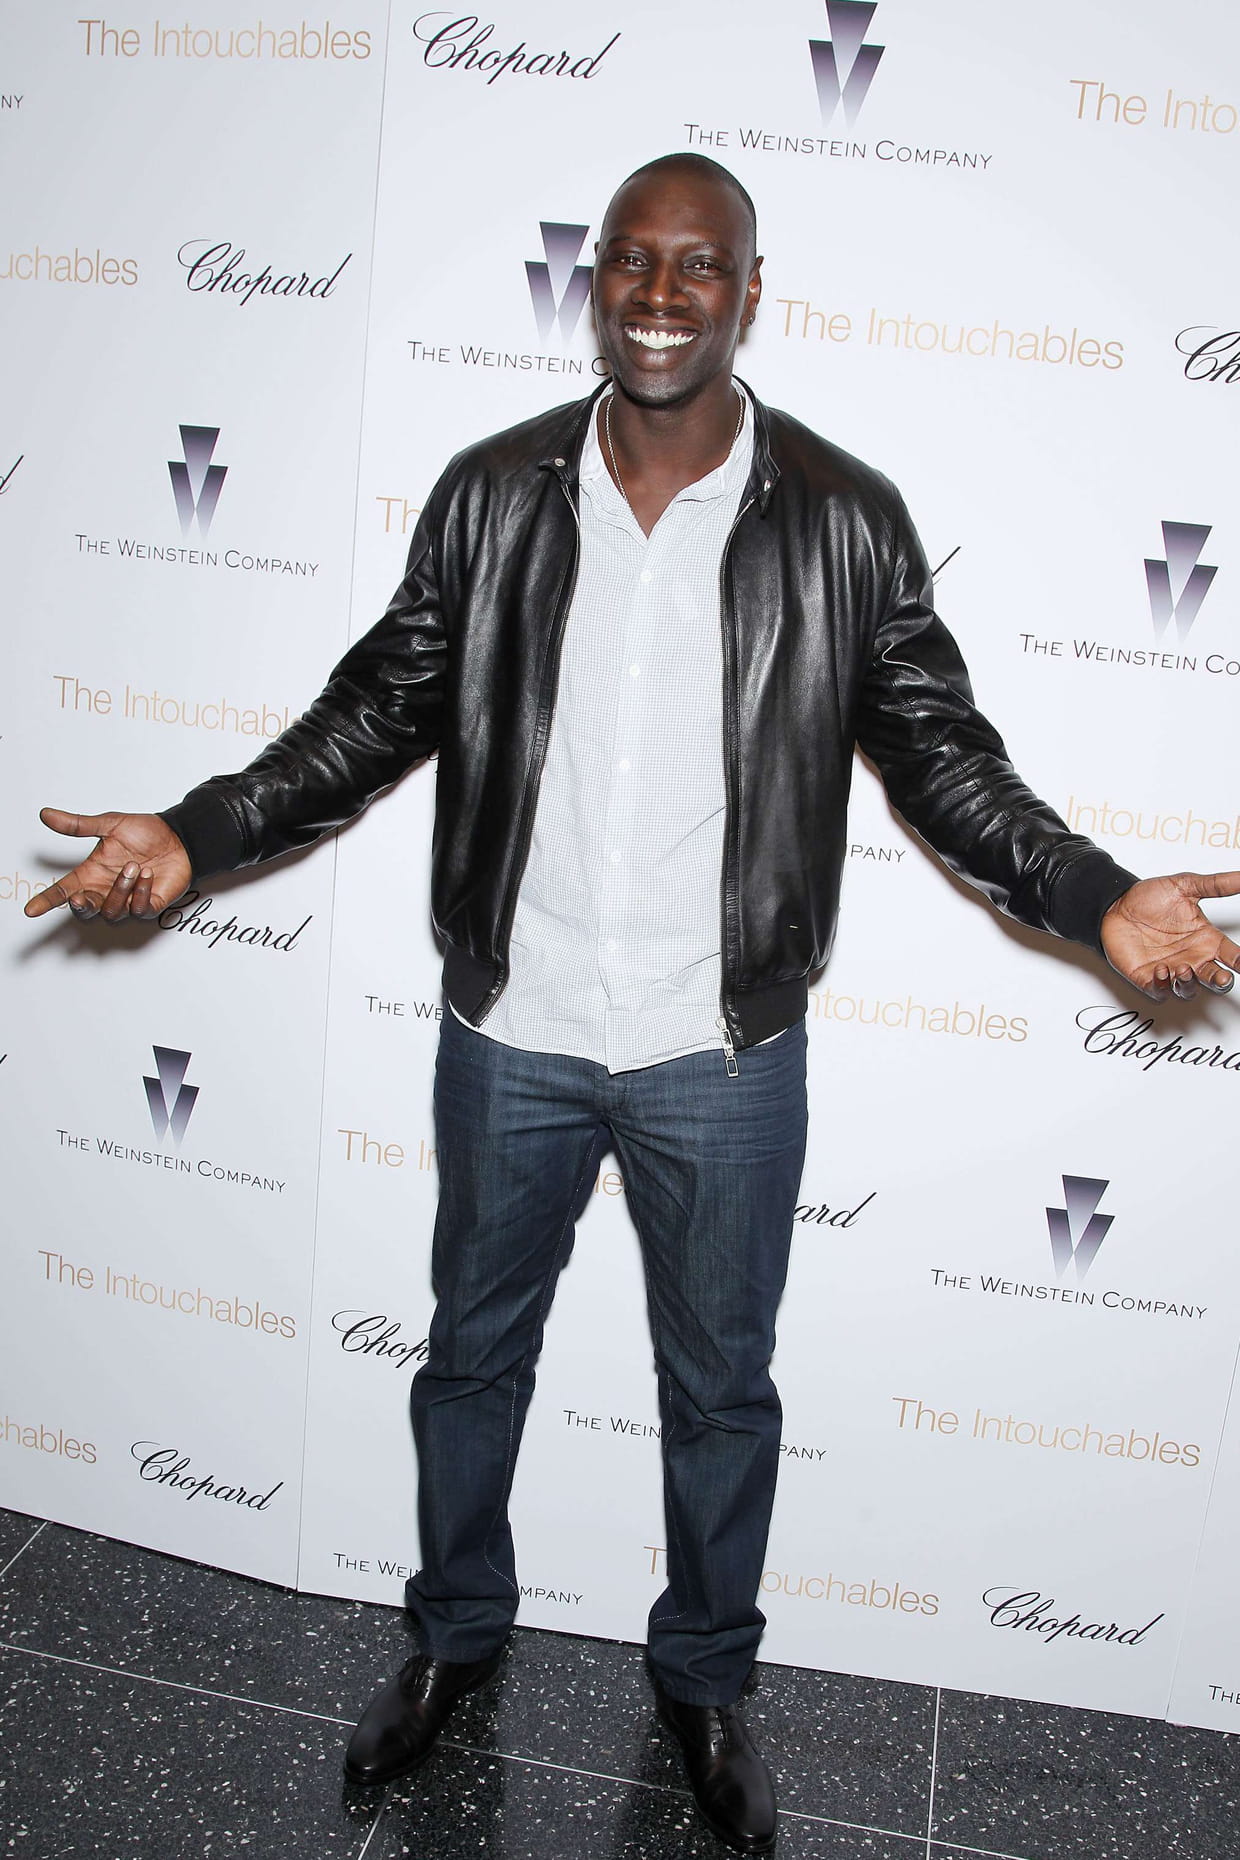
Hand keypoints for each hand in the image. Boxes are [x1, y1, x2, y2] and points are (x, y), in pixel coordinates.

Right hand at [24, 808, 190, 922]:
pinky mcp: (150, 906)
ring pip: (111, 912)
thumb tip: (46, 814)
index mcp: (93, 873)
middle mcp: (107, 890)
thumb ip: (78, 825)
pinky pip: (138, 909)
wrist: (181, 837)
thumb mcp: (110, 824)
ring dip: (119, 889)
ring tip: (133, 866)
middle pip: (84, 911)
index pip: (64, 891)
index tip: (30, 909)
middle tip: (79, 895)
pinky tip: (148, 874)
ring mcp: (128, 900)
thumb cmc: (146, 833)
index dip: (47, 901)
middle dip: (81, 907)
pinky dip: (141, 892)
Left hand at [1101, 872, 1239, 1002]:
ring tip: (1184, 969)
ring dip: (1189, 984)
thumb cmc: (1149, 898)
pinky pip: (1160, 990)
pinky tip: (1161, 970)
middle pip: (1215, 979)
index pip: (1231, 955)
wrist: (1115, 904)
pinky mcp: (1148, 977)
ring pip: (1188, 989)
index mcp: (1205, 939)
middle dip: (1222, 982)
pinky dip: (1163, 985)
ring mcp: (1171, 969)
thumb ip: (1216, 884)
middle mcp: (1191, 957)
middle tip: (1223, 978)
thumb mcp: (1185, 886)